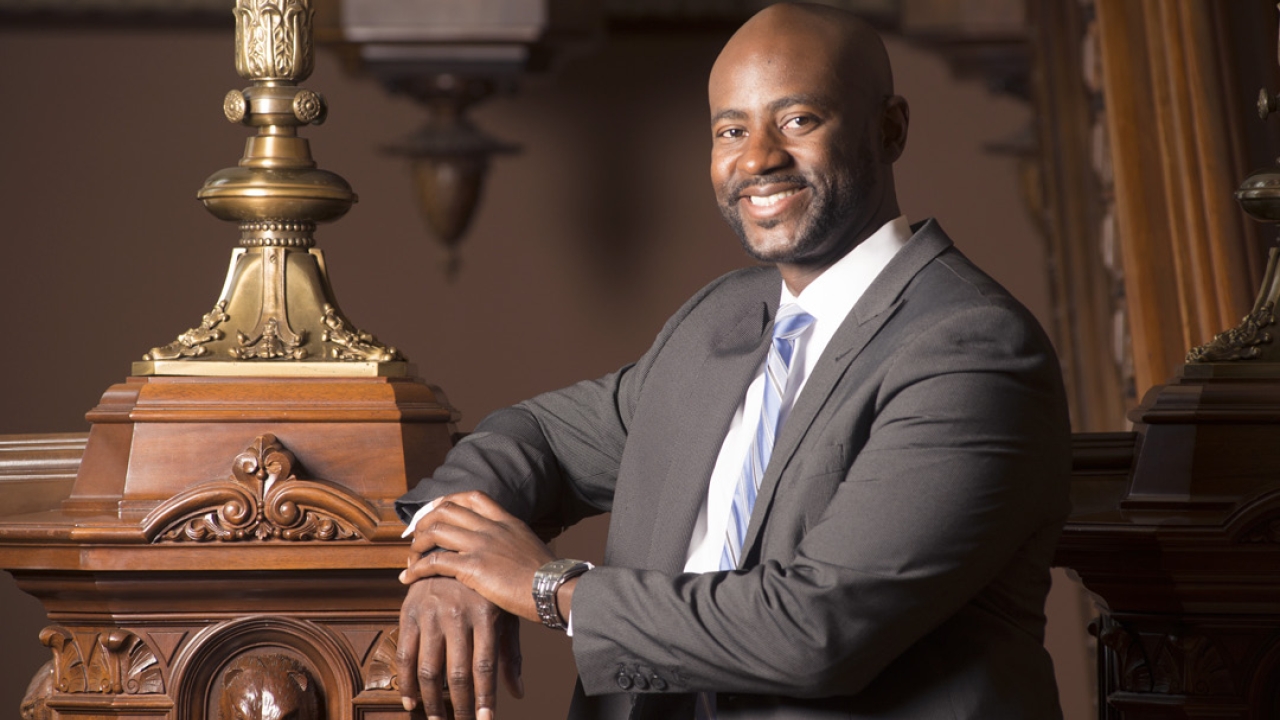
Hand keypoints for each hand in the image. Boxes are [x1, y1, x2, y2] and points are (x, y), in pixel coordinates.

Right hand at [397, 577, 522, 719]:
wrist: (452, 548)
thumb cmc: (485, 588)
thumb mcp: (503, 613)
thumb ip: (510, 654)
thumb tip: (518, 693)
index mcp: (486, 615)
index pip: (484, 666)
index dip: (485, 698)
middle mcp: (457, 614)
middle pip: (457, 674)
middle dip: (461, 707)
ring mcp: (431, 614)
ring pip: (429, 670)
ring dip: (433, 702)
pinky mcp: (409, 613)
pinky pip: (405, 655)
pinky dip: (406, 684)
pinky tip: (412, 703)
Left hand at [400, 491, 557, 622]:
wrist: (555, 589)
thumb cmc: (547, 578)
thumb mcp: (531, 548)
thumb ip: (513, 543)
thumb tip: (507, 551)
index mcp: (506, 521)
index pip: (473, 497)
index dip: (447, 501)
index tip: (434, 513)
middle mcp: (491, 527)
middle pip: (447, 510)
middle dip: (424, 521)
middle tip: (414, 537)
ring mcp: (481, 545)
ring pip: (435, 531)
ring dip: (416, 544)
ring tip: (410, 559)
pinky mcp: (474, 567)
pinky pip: (434, 562)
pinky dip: (415, 569)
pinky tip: (407, 579)